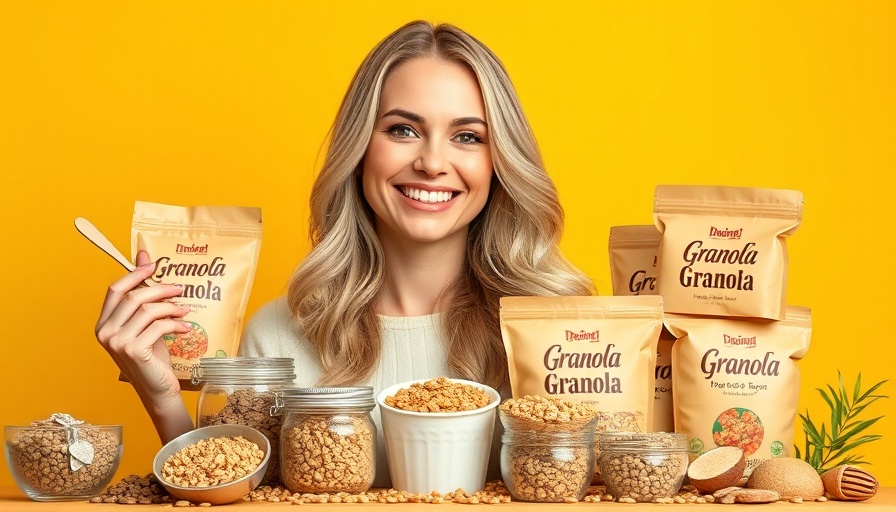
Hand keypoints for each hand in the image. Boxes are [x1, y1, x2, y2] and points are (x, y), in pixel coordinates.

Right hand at [94, 250, 190, 402]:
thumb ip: (144, 296)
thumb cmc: (152, 356)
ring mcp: (117, 342)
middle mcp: (105, 332)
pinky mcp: (133, 351)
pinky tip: (186, 328)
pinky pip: (158, 326)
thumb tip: (145, 256)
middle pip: (133, 296)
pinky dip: (176, 324)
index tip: (154, 265)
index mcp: (103, 323)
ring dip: (171, 307)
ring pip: (148, 310)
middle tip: (180, 288)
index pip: (115, 289)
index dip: (134, 274)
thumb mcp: (147, 323)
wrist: (157, 388)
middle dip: (160, 288)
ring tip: (185, 310)